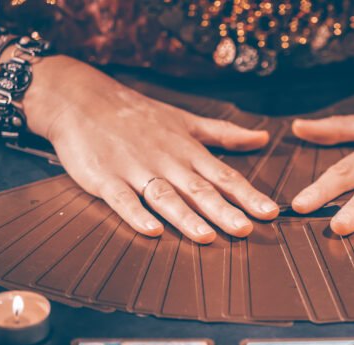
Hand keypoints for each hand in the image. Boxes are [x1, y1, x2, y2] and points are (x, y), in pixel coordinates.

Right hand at [24, 56, 278, 242]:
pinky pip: (122, 199)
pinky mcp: (106, 178)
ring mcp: (135, 170)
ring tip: (206, 236)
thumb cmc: (138, 115)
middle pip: (199, 190)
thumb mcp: (186, 121)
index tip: (270, 212)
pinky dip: (136, 214)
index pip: (224, 176)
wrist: (82, 100)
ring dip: (185, 217)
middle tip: (246, 230)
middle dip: (223, 211)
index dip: (248, 195)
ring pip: (165, 197)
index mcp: (187, 151)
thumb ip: (225, 134)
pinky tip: (151, 231)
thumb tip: (263, 137)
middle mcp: (167, 162)